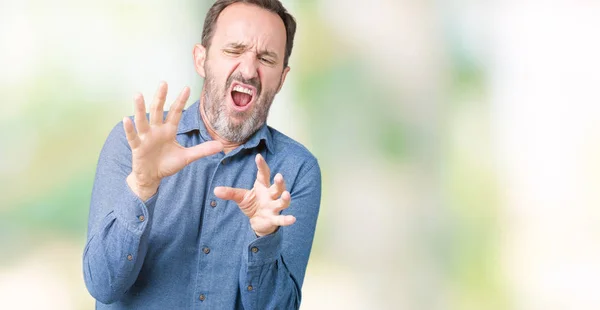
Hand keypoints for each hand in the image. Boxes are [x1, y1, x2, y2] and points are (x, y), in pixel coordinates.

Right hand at [123, 82, 222, 199]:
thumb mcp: (187, 157)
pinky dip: (129, 129)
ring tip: (138, 95)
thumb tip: (221, 146)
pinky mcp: (137, 147)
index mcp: (168, 131)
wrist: (152, 177)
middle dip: (161, 97)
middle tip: (163, 83)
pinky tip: (126, 119)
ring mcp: (146, 137)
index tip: (187, 88)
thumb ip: (202, 150)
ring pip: (143, 120)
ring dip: (140, 108)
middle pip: (158, 111)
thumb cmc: (167, 164)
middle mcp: (156, 130)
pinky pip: (133, 137)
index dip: (181, 101)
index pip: (176, 113)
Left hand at [214, 154, 295, 236]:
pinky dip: (287, 220)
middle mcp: (271, 195)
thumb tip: (215, 190)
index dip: (261, 165)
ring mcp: (274, 207)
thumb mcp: (241, 197)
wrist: (259, 221)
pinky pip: (281, 219)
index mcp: (263, 186)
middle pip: (277, 187)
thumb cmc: (252, 205)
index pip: (263, 174)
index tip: (258, 157)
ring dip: (285, 198)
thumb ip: (230, 193)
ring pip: (282, 201)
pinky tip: (293, 219)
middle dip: (279, 182)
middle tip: (279, 175)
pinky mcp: (274, 218)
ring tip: (286, 194)